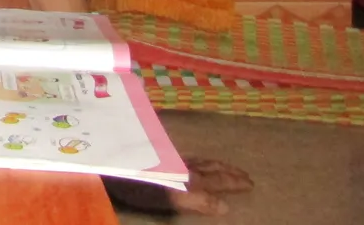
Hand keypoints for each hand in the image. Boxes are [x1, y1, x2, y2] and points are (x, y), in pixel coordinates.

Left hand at [103, 158, 253, 216]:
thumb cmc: (141, 186)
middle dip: (229, 172)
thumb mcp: (174, 198)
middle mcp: (184, 165)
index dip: (234, 183)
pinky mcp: (158, 155)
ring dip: (215, 164)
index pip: (218, 180)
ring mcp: (170, 159)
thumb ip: (199, 201)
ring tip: (225, 166)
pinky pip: (186, 155)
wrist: (112, 165)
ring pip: (199, 160)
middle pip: (211, 168)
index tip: (251, 183)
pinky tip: (190, 159)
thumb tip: (225, 208)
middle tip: (246, 174)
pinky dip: (197, 158)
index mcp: (191, 177)